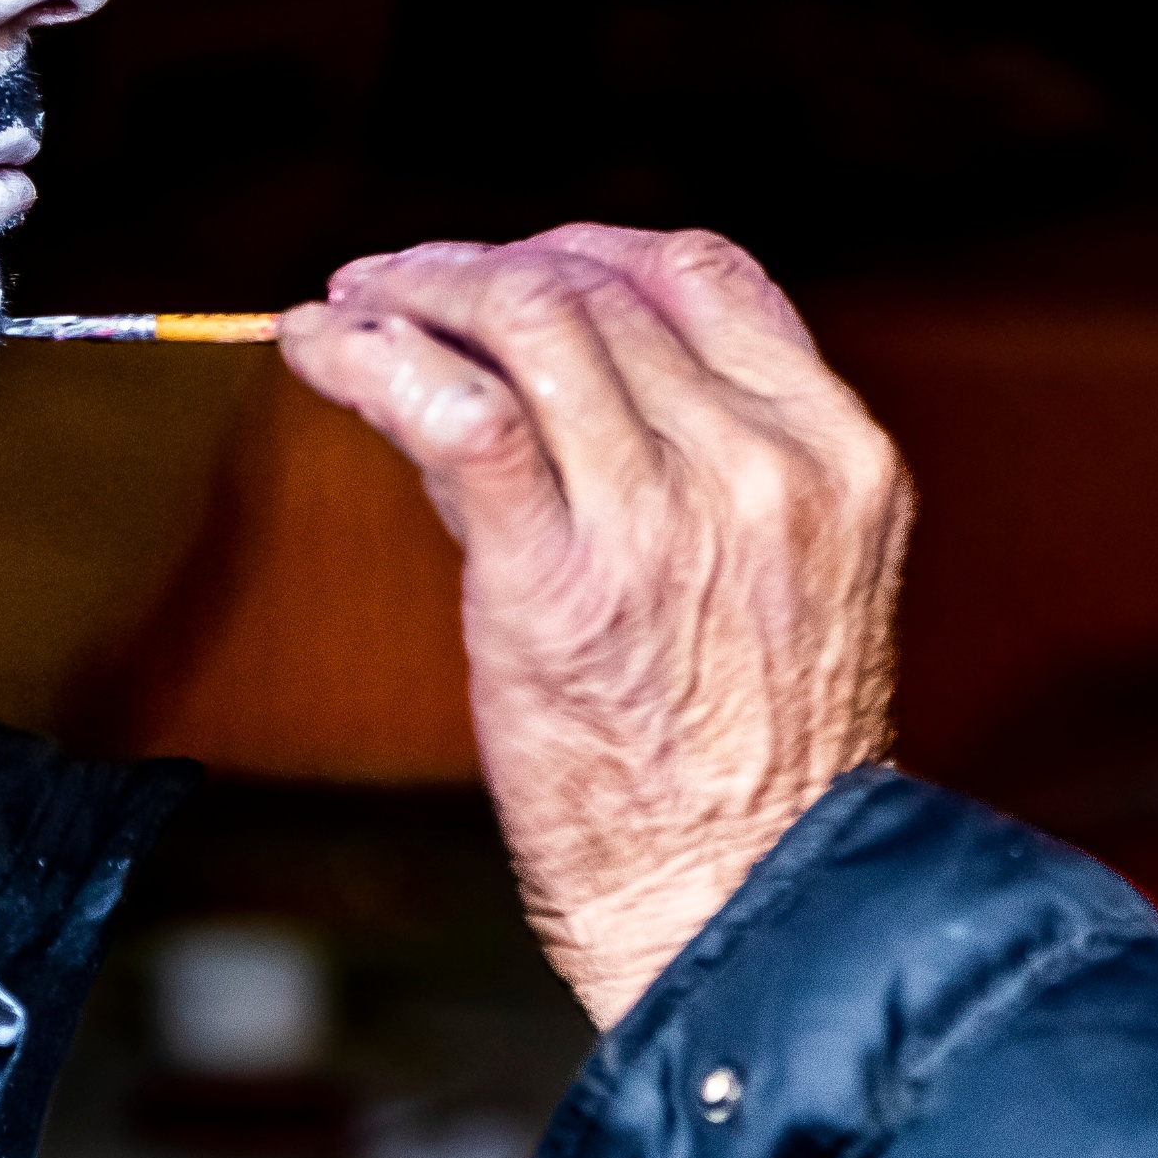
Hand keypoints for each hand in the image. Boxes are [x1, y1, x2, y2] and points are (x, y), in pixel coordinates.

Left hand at [277, 226, 911, 1025]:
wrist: (747, 910)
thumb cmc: (750, 768)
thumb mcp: (766, 580)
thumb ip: (658, 461)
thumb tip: (490, 379)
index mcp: (834, 454)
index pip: (706, 272)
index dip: (591, 248)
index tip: (518, 263)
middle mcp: (760, 465)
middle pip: (600, 286)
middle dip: (478, 266)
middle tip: (395, 283)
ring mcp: (664, 518)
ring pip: (528, 319)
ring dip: (415, 290)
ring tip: (349, 308)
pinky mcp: (559, 582)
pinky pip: (455, 414)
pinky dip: (373, 359)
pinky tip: (323, 353)